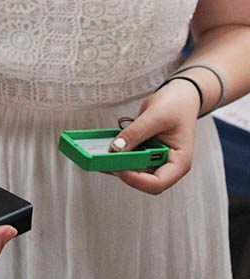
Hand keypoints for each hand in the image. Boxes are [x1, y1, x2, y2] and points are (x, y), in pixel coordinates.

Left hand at [108, 79, 199, 193]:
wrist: (180, 95)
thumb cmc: (177, 105)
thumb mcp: (156, 116)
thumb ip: (136, 133)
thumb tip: (115, 149)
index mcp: (179, 162)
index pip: (158, 183)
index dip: (137, 180)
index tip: (119, 168)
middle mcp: (167, 164)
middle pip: (142, 179)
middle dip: (122, 171)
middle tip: (102, 160)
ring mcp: (154, 158)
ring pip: (132, 170)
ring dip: (116, 164)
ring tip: (98, 154)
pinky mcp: (144, 151)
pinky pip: (129, 157)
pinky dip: (117, 154)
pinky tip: (103, 147)